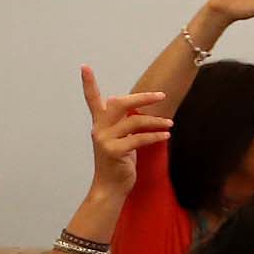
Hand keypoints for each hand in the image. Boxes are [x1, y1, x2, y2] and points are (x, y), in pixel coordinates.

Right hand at [83, 67, 172, 199]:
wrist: (111, 186)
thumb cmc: (119, 161)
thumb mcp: (120, 138)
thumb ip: (124, 122)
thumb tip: (139, 105)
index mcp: (100, 123)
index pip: (92, 99)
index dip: (88, 83)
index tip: (84, 66)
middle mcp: (99, 129)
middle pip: (119, 103)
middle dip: (141, 98)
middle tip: (161, 96)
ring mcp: (105, 140)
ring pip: (134, 121)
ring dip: (155, 121)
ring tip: (169, 124)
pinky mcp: (114, 151)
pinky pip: (139, 139)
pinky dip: (155, 136)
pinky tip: (166, 135)